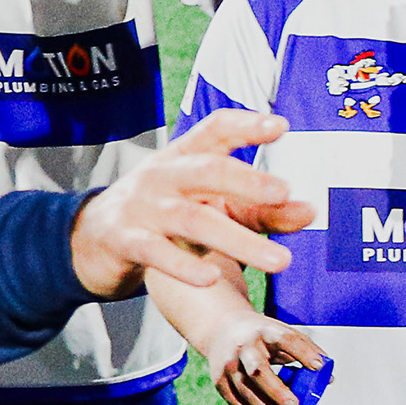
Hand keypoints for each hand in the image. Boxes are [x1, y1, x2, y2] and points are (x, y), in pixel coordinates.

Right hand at [69, 111, 309, 295]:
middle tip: (285, 192)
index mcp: (185, 156)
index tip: (281, 126)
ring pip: (192, 219)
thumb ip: (261, 210)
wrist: (94, 238)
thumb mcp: (211, 205)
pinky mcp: (125, 239)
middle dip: (247, 180)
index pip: (215, 130)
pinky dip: (182, 265)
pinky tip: (209, 279)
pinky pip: (154, 251)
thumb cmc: (166, 214)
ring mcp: (143, 206)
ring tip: (279, 261)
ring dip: (238, 240)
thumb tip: (311, 211)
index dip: (246, 125)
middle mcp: (163, 175)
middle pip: (207, 170)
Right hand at [201, 316, 327, 404]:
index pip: (286, 339)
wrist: (221, 328)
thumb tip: (328, 379)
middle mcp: (244, 348)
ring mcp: (228, 365)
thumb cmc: (262, 336)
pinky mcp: (219, 380)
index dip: (303, 352)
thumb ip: (306, 353)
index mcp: (265, 331)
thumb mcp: (282, 333)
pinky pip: (236, 403)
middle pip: (258, 372)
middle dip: (278, 392)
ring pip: (246, 392)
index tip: (319, 366)